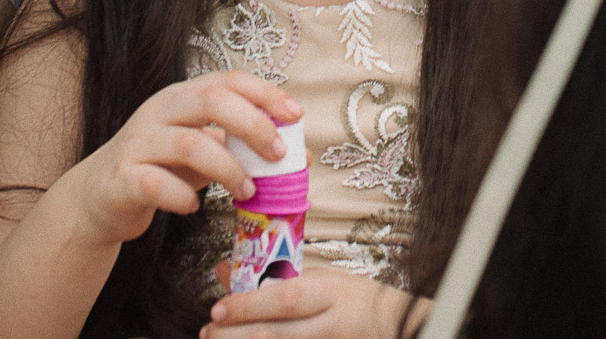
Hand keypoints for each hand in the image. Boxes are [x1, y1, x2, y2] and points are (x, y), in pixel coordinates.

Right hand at [57, 71, 301, 248]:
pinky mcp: (121, 178)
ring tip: (246, 191)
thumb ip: (241, 148)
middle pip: (211, 100)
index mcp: (182, 97)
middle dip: (253, 124)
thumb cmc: (160, 169)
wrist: (98, 198)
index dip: (265, 93)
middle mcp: (158, 110)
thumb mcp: (202, 151)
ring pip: (189, 143)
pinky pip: (156, 183)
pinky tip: (194, 206)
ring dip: (227, 169)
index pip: (228, 79)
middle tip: (277, 155)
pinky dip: (182, 197)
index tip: (295, 115)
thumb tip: (299, 155)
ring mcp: (137, 143)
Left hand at [202, 270, 426, 337]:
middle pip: (275, 334)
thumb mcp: (319, 279)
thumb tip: (226, 271)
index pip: (284, 300)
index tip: (217, 309)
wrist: (397, 325)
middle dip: (235, 336)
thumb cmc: (353, 300)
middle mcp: (331, 325)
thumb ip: (275, 279)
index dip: (248, 306)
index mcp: (329, 294)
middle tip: (208, 332)